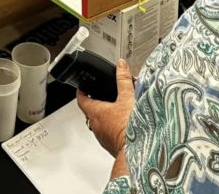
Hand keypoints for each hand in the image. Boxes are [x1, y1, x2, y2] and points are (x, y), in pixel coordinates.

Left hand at [77, 59, 135, 173]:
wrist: (137, 152)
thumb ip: (123, 80)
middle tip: (101, 97)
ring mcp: (102, 137)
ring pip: (99, 124)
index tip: (82, 88)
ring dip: (105, 117)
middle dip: (96, 103)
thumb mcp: (127, 98)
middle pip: (90, 112)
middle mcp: (96, 126)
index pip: (81, 100)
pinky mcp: (111, 146)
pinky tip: (123, 126)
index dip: (81, 92)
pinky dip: (112, 128)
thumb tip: (121, 65)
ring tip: (116, 111)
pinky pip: (107, 135)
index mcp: (96, 112)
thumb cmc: (129, 127)